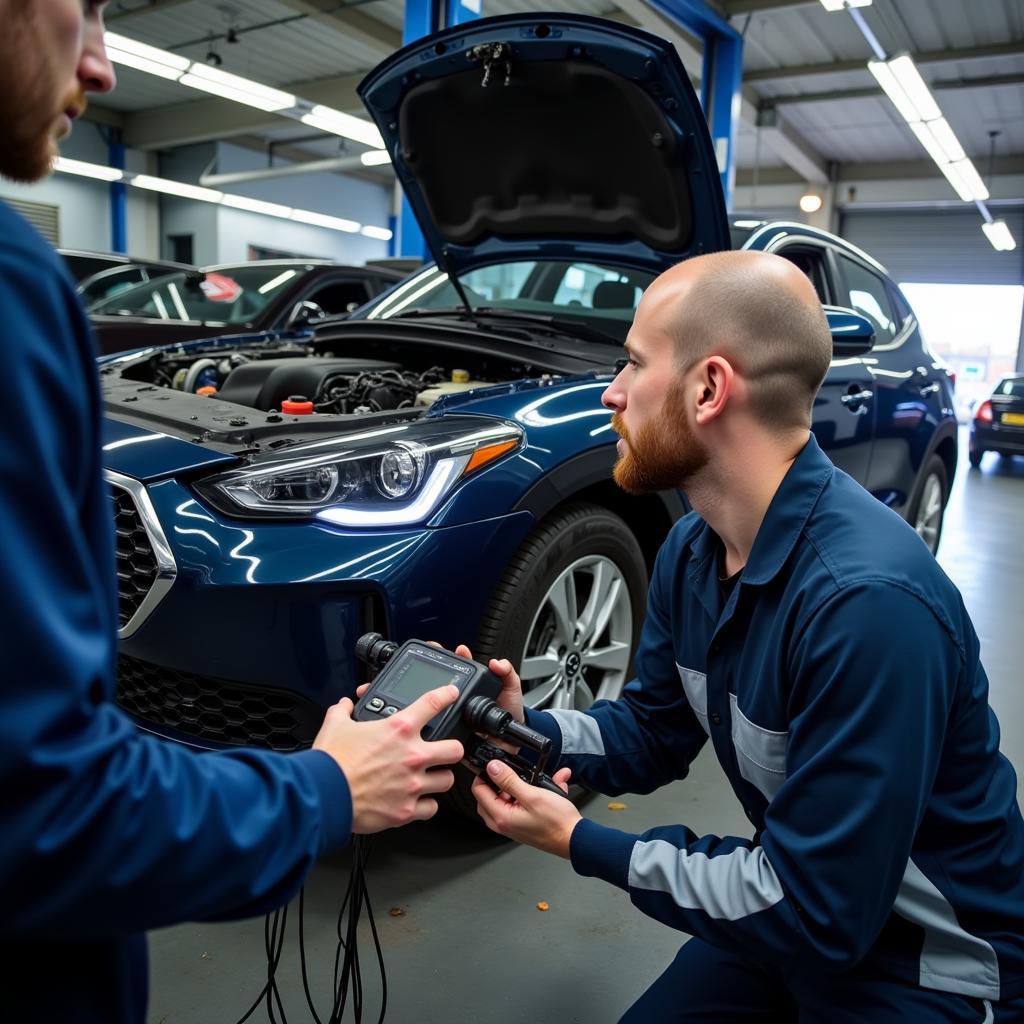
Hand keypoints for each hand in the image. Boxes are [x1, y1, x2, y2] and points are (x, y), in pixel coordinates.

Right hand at [313, 685, 463, 834]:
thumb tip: (344, 705)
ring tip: (431, 777)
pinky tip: (418, 801)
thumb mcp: (335, 725)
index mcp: (398, 729)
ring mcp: (412, 784)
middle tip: (444, 751)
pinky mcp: (406, 810)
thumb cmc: (331, 762)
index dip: (447, 695)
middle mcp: (411, 755)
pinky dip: (426, 805)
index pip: (433, 703)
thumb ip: (343, 711)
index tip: (452, 694)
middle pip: (455, 749)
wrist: (323, 795)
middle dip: (452, 749)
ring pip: (447, 780)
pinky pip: (431, 808)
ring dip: (439, 778)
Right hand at [447, 644, 524, 724]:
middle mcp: (468, 688)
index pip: (467, 663)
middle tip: (444, 658)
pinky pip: (449, 709)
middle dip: (445, 664)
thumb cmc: (510, 706)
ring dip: (443, 685)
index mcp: (480, 677)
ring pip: (447, 690)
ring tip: (445, 682)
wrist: (507, 731)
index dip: (461, 655)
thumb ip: (508, 671)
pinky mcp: (458, 716)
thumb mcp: (512, 685)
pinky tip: (445, 701)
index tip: (461, 650)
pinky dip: (445, 704)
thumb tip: (496, 663)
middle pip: (453, 673)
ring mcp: (461, 702)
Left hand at [471, 760, 579, 857]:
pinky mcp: (521, 824)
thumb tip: (492, 768)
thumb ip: (509, 780)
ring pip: (503, 799)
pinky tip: (545, 787)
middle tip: (512, 772)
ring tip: (533, 780)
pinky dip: (527, 794)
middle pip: (487, 795)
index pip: (478, 791)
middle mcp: (503, 823)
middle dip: (499, 780)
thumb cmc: (557, 822)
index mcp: (501, 817)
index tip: (495, 765)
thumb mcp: (532, 795)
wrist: (574, 839)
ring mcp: (512, 825)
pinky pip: (516, 804)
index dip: (484, 774)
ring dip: (517, 785)